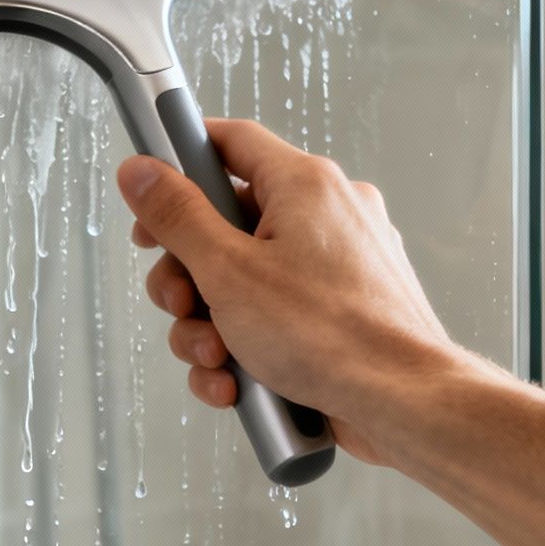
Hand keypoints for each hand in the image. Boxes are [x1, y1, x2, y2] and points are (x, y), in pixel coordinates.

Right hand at [116, 118, 474, 467]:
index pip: (231, 141)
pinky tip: (238, 384)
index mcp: (304, 185)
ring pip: (245, 282)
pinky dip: (247, 350)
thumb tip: (141, 171)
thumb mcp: (228, 271)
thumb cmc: (331, 336)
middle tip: (180, 306)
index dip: (181, 161)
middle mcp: (327, 217)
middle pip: (226, 225)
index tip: (149, 196)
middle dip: (188, 277)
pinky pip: (276, 318)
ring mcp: (337, 268)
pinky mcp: (340, 315)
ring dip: (212, 325)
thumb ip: (177, 216)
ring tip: (217, 360)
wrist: (403, 404)